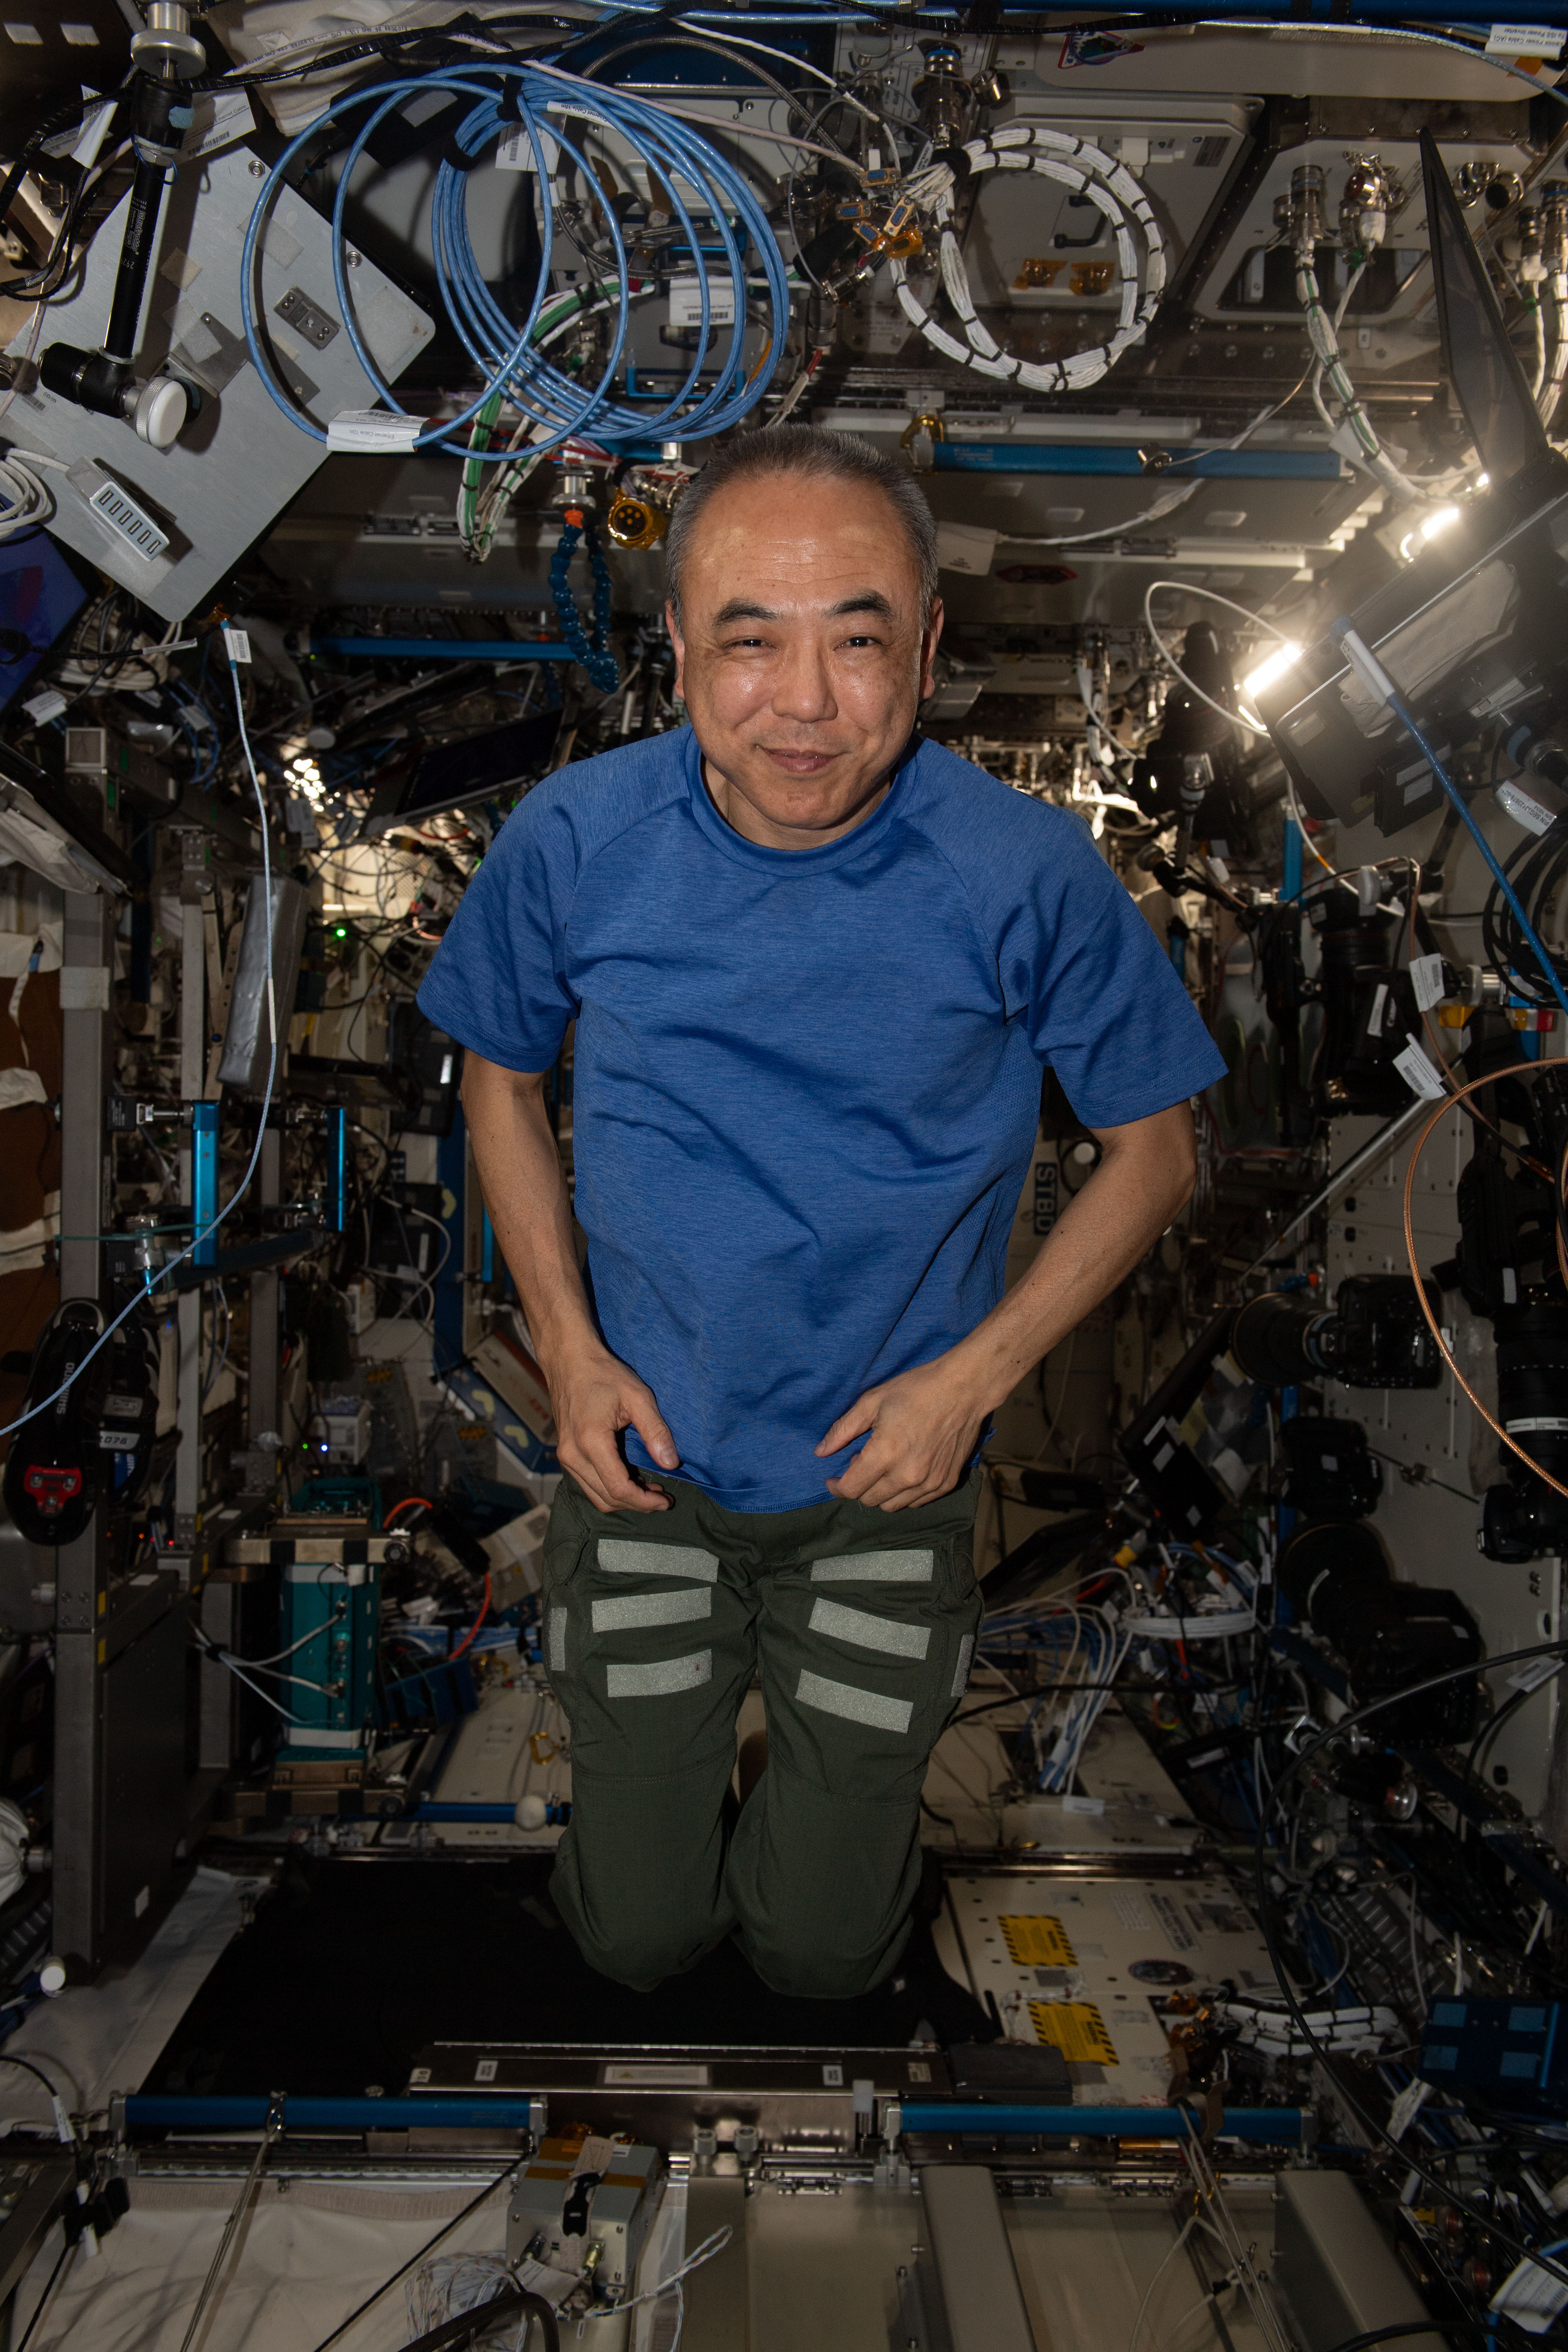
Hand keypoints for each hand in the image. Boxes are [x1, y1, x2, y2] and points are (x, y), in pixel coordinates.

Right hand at [546, 1337, 679, 1513]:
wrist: (568, 1360)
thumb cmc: (604, 1374)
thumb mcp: (637, 1396)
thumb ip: (655, 1431)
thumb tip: (671, 1463)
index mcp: (591, 1441)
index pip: (619, 1488)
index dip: (645, 1502)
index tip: (667, 1501)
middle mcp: (573, 1455)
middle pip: (607, 1498)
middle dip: (638, 1504)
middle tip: (663, 1497)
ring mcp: (566, 1456)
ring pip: (596, 1496)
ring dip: (624, 1499)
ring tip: (650, 1491)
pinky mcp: (566, 1454)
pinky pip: (588, 1484)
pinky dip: (610, 1489)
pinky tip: (630, 1479)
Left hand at [815, 1351, 989, 1510]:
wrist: (964, 1389)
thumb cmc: (916, 1390)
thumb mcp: (872, 1401)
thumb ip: (843, 1429)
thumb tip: (820, 1452)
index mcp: (885, 1454)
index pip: (851, 1489)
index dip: (836, 1486)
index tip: (833, 1477)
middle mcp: (907, 1475)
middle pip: (869, 1500)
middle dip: (858, 1486)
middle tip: (861, 1463)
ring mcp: (929, 1482)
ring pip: (892, 1506)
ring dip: (880, 1492)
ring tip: (883, 1467)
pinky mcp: (946, 1483)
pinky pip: (916, 1502)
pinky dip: (904, 1493)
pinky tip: (904, 1470)